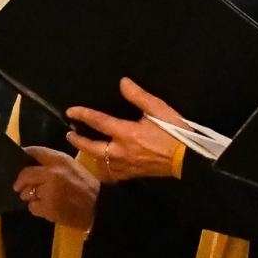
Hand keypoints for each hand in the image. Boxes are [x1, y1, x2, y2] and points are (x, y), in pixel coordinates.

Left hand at [13, 146, 99, 228]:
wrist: (98, 206)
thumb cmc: (85, 185)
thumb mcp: (71, 165)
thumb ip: (52, 162)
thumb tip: (31, 161)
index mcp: (59, 159)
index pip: (33, 151)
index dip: (23, 155)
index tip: (18, 160)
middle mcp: (51, 172)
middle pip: (24, 173)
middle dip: (20, 181)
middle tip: (19, 186)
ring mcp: (48, 190)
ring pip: (27, 192)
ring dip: (30, 196)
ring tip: (43, 198)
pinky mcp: (47, 207)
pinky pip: (32, 207)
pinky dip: (37, 208)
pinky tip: (47, 208)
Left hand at [65, 78, 184, 181]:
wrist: (188, 159)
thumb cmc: (174, 132)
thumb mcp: (158, 109)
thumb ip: (138, 96)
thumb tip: (122, 83)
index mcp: (126, 133)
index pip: (98, 122)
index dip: (82, 115)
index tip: (70, 111)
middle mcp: (121, 151)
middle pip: (92, 148)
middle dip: (78, 141)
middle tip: (70, 135)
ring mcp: (126, 165)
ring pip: (99, 163)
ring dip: (87, 155)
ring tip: (82, 150)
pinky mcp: (133, 174)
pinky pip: (112, 174)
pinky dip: (103, 169)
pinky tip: (102, 166)